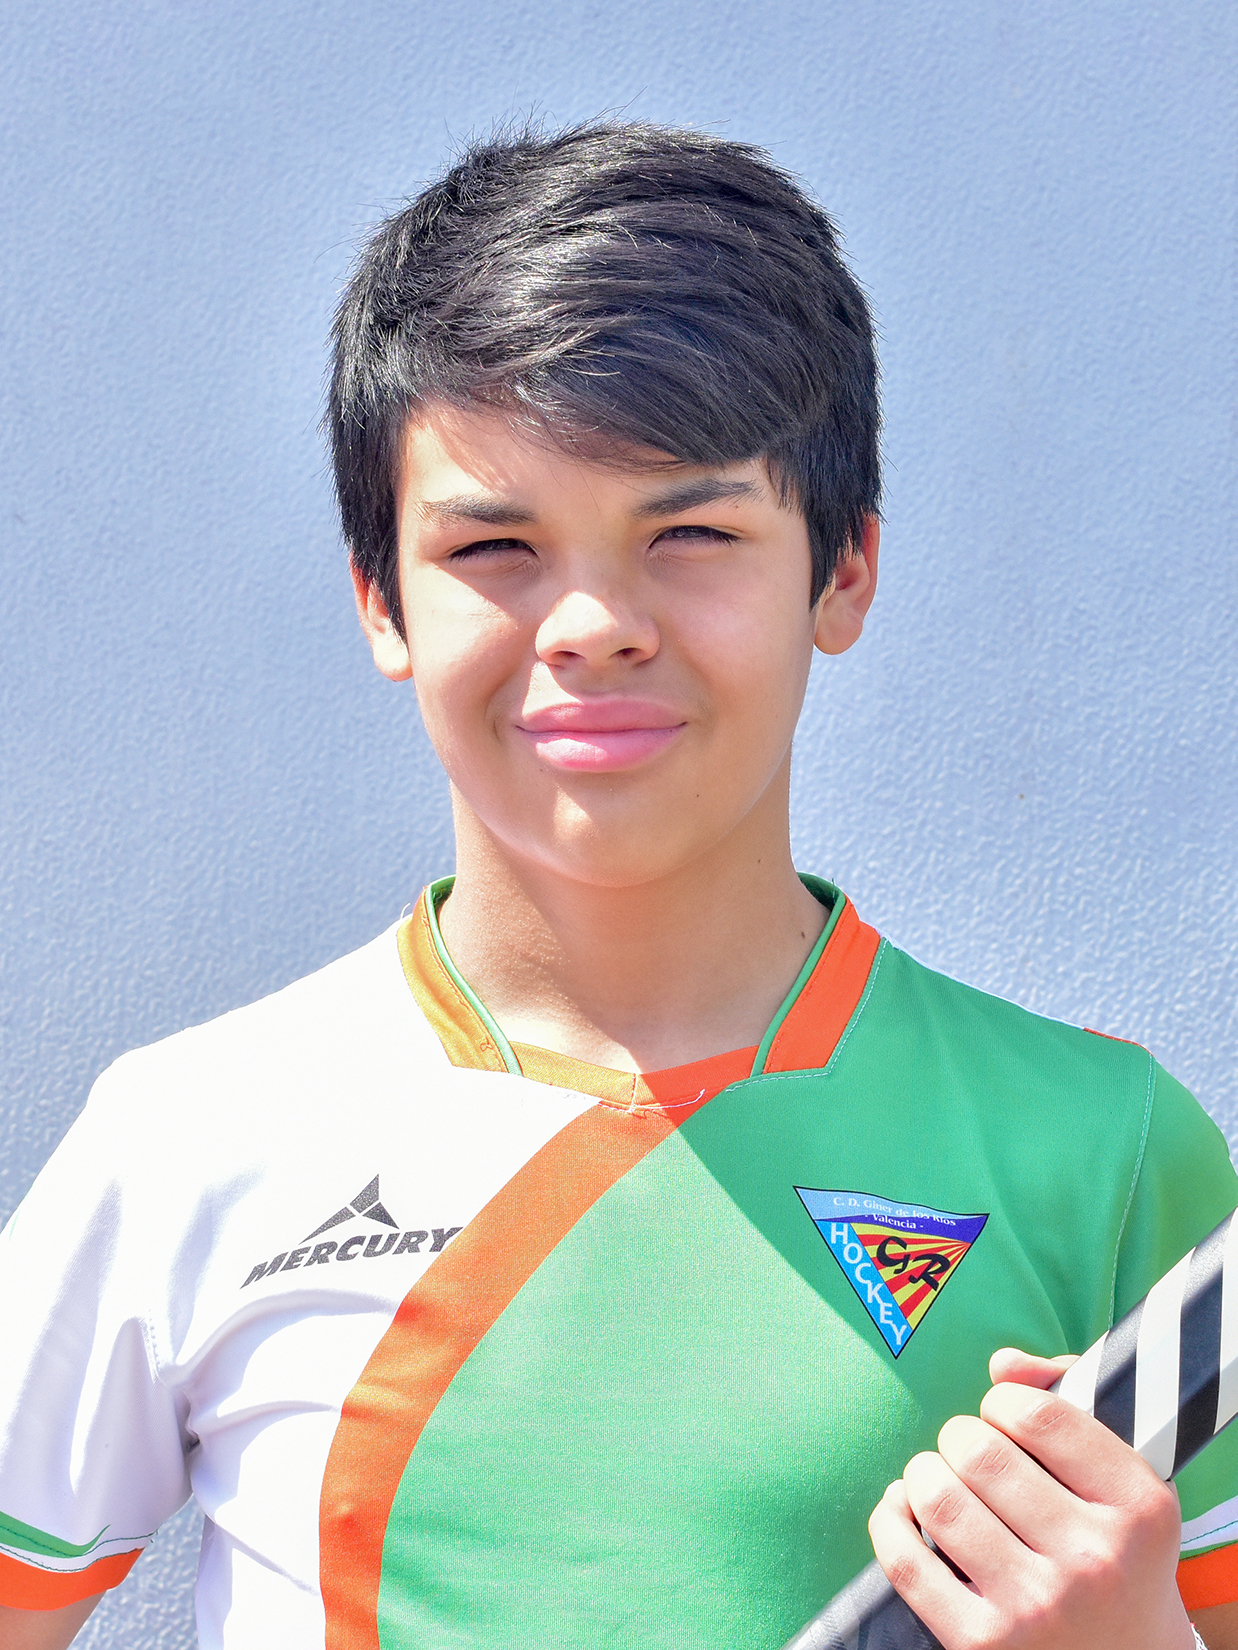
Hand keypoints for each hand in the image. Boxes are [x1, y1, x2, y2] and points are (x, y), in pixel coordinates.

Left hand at [868, 1348, 1195, 1649]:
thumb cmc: (1115, 1554)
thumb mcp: (1123, 1481)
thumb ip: (1068, 1399)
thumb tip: (1002, 1365)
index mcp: (1137, 1505)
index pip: (1036, 1412)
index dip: (1001, 1402)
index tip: (1000, 1418)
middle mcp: (1093, 1559)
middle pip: (978, 1451)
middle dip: (959, 1438)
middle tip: (967, 1455)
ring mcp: (1038, 1607)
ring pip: (938, 1498)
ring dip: (923, 1476)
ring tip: (937, 1481)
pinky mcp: (984, 1645)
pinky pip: (906, 1560)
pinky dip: (889, 1520)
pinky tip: (904, 1510)